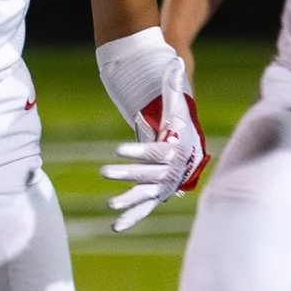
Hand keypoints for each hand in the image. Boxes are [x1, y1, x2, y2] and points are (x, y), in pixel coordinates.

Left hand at [101, 84, 207, 232]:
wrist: (187, 138)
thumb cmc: (179, 117)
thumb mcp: (176, 101)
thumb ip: (174, 88)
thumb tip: (176, 64)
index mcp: (178, 148)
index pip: (157, 150)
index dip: (138, 151)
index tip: (117, 149)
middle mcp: (174, 169)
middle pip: (150, 174)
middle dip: (127, 175)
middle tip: (104, 171)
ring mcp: (166, 183)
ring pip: (147, 196)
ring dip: (129, 202)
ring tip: (110, 207)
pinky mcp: (157, 192)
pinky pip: (145, 207)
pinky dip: (132, 216)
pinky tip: (115, 226)